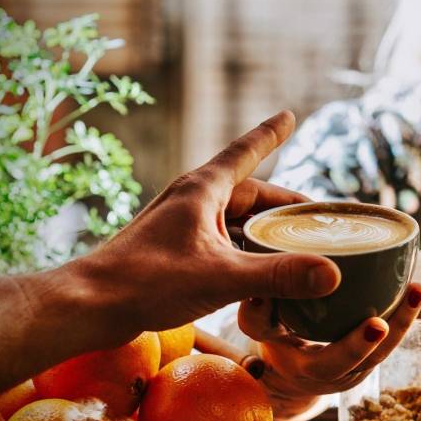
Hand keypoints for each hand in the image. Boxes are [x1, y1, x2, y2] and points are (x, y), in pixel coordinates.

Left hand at [69, 111, 340, 346]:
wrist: (88, 305)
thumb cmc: (147, 282)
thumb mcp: (221, 277)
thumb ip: (278, 275)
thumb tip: (332, 274)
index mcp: (202, 189)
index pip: (246, 151)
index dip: (271, 133)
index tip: (290, 114)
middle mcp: (193, 199)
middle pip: (249, 192)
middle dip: (282, 204)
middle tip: (315, 218)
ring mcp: (182, 224)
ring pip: (235, 218)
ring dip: (264, 229)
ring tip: (294, 244)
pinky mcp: (175, 248)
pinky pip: (222, 239)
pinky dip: (244, 249)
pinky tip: (258, 269)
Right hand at [238, 282, 420, 420]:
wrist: (288, 370)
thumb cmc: (273, 343)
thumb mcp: (259, 332)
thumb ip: (256, 314)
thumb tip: (258, 292)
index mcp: (310, 370)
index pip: (336, 362)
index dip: (357, 346)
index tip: (377, 324)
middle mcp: (340, 374)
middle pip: (376, 355)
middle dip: (397, 325)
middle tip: (413, 293)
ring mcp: (358, 367)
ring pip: (387, 348)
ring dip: (405, 317)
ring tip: (418, 287)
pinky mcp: (368, 355)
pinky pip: (388, 338)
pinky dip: (400, 315)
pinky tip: (411, 289)